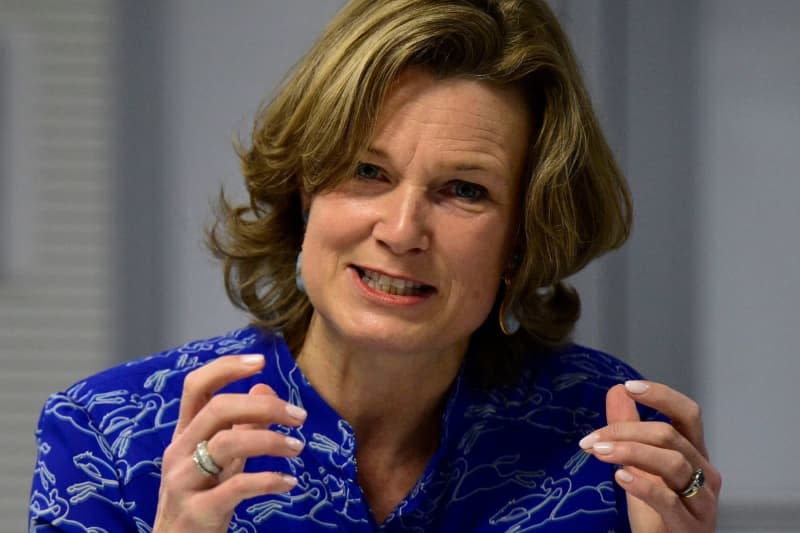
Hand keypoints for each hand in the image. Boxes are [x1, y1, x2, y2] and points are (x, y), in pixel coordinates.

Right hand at [153, 354, 307, 531]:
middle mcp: (178, 452)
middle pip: (217, 409)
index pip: (196, 386)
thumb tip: (264, 387)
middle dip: (263, 406)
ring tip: (298, 447)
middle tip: (298, 415)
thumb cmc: (199, 499)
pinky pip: (236, 487)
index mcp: (184, 434)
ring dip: (270, 440)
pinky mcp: (196, 512)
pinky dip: (268, 480)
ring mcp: (183, 482)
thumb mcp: (221, 461)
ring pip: (227, 443)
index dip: (227, 367)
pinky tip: (289, 482)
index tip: (261, 360)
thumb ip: (241, 426)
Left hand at [580, 381, 720, 532]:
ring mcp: (702, 501)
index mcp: (694, 453)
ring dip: (629, 452)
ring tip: (598, 453)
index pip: (688, 413)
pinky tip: (620, 477)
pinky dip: (643, 486)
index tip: (629, 387)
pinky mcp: (691, 526)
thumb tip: (616, 392)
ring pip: (672, 463)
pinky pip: (669, 500)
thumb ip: (629, 428)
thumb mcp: (639, 465)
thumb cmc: (658, 512)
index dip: (661, 395)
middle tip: (591, 439)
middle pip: (670, 436)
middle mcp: (705, 473)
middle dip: (626, 430)